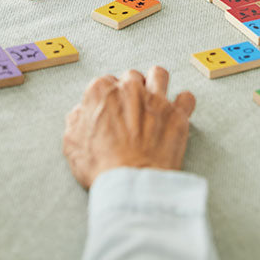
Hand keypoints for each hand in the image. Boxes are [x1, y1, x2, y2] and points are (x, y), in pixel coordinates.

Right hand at [63, 67, 195, 188]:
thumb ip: (76, 119)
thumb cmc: (101, 167)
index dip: (108, 98)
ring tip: (155, 98)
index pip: (105, 82)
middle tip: (131, 110)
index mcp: (102, 91)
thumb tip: (82, 112)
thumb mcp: (72, 143)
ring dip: (156, 84)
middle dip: (131, 90)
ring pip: (159, 75)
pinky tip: (178, 112)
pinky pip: (186, 97)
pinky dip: (183, 103)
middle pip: (131, 77)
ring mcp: (156, 99)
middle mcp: (129, 88)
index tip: (111, 110)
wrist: (131, 185)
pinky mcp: (177, 115)